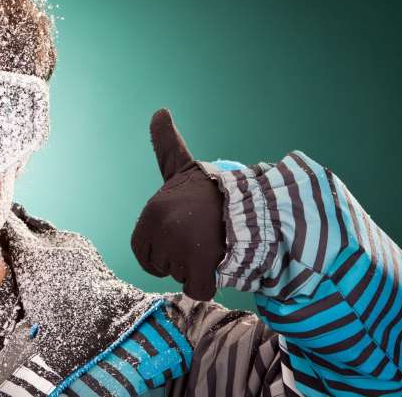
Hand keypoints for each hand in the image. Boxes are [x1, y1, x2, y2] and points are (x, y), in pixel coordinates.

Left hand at [130, 109, 226, 300]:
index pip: (142, 250)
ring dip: (197, 268)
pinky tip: (221, 263)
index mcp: (153, 212)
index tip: (182, 229)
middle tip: (200, 237)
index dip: (161, 247)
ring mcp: (182, 250)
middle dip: (179, 257)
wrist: (259, 208)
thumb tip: (159, 110)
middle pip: (161, 265)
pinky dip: (211, 284)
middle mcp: (163, 230)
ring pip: (180, 277)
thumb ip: (165, 145)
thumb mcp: (183, 166)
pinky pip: (198, 290)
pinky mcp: (203, 270)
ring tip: (215, 243)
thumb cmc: (214, 192)